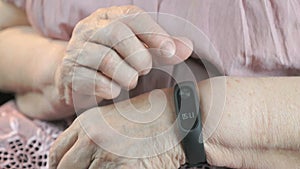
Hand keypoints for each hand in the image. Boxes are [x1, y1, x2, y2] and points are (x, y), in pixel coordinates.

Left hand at [49, 89, 185, 168]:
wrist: (179, 117)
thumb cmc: (150, 117)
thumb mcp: (113, 118)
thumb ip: (91, 137)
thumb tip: (80, 158)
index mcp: (87, 124)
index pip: (57, 152)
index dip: (57, 166)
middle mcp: (92, 139)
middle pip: (65, 168)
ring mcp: (107, 156)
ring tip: (113, 164)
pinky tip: (125, 167)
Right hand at [55, 5, 192, 105]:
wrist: (76, 75)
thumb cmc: (114, 59)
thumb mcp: (139, 48)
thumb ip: (163, 47)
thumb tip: (188, 48)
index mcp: (108, 17)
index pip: (133, 16)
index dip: (155, 33)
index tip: (171, 52)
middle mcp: (89, 29)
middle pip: (118, 34)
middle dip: (139, 56)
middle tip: (144, 68)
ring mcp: (76, 51)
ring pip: (107, 60)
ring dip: (128, 75)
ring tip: (130, 79)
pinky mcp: (70, 74)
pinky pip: (96, 82)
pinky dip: (111, 89)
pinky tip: (113, 89)